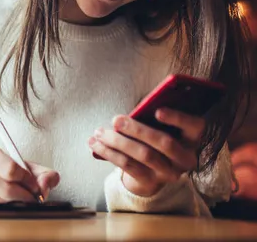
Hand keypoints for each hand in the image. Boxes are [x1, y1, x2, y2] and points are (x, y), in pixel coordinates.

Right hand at [0, 142, 59, 204]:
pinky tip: (7, 203)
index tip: (34, 185)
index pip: (10, 169)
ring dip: (15, 204)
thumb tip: (46, 185)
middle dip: (24, 196)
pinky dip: (4, 209)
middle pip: (5, 189)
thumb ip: (40, 172)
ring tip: (19, 199)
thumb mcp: (19, 163)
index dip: (27, 180)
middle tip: (32, 197)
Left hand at [89, 108, 204, 196]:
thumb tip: (136, 109)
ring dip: (118, 141)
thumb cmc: (151, 140)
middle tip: (116, 119)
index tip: (158, 110)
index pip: (196, 126)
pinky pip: (128, 166)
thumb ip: (152, 119)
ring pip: (143, 154)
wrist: (148, 174)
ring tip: (99, 131)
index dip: (178, 118)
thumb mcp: (157, 128)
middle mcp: (184, 158)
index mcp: (191, 139)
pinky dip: (109, 152)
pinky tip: (95, 143)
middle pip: (164, 142)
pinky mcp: (150, 182)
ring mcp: (169, 173)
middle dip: (137, 129)